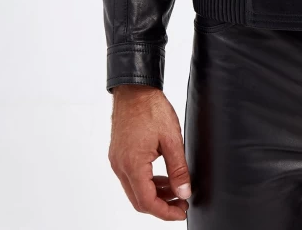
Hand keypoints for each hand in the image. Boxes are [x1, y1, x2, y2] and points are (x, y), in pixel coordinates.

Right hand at [108, 84, 191, 220]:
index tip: (181, 212)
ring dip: (154, 194)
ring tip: (176, 190)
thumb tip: (184, 192)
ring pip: (135, 190)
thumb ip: (178, 169)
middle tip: (181, 203)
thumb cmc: (151, 108)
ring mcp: (117, 161)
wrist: (134, 89)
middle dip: (161, 206)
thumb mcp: (171, 139)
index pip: (147, 202)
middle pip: (139, 200)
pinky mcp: (118, 154)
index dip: (165, 212)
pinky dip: (147, 182)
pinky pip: (131, 177)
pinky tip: (162, 177)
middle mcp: (120, 166)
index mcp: (132, 164)